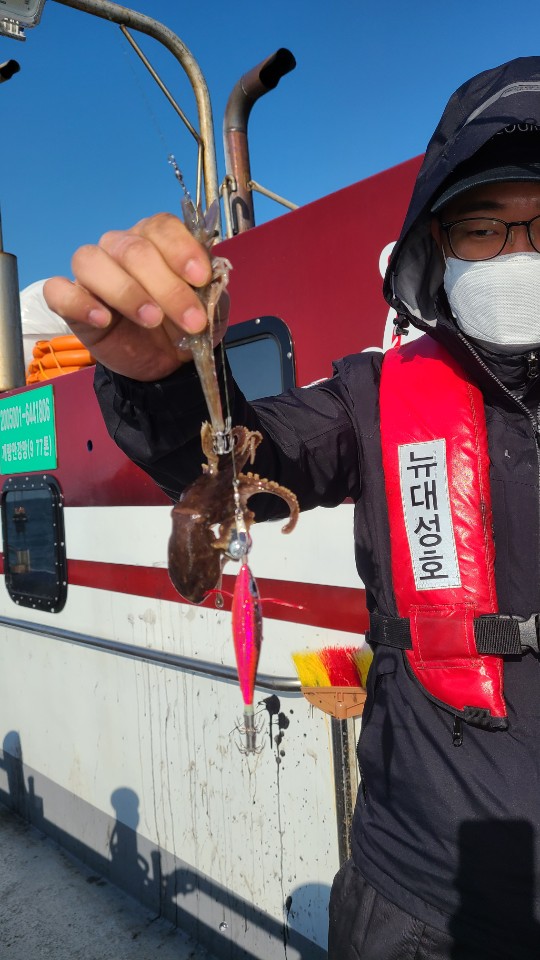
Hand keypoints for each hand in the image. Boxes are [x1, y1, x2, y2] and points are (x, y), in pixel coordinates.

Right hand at [43, 212, 229, 381]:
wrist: (165, 363)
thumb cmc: (185, 325)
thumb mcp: (210, 310)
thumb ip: (212, 291)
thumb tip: (211, 278)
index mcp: (155, 241)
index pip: (161, 227)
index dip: (181, 249)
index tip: (201, 277)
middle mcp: (120, 248)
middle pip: (133, 250)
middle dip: (167, 287)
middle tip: (191, 320)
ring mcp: (92, 274)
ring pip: (92, 261)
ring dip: (126, 291)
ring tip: (151, 319)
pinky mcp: (71, 303)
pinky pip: (58, 291)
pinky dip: (78, 302)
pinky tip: (103, 319)